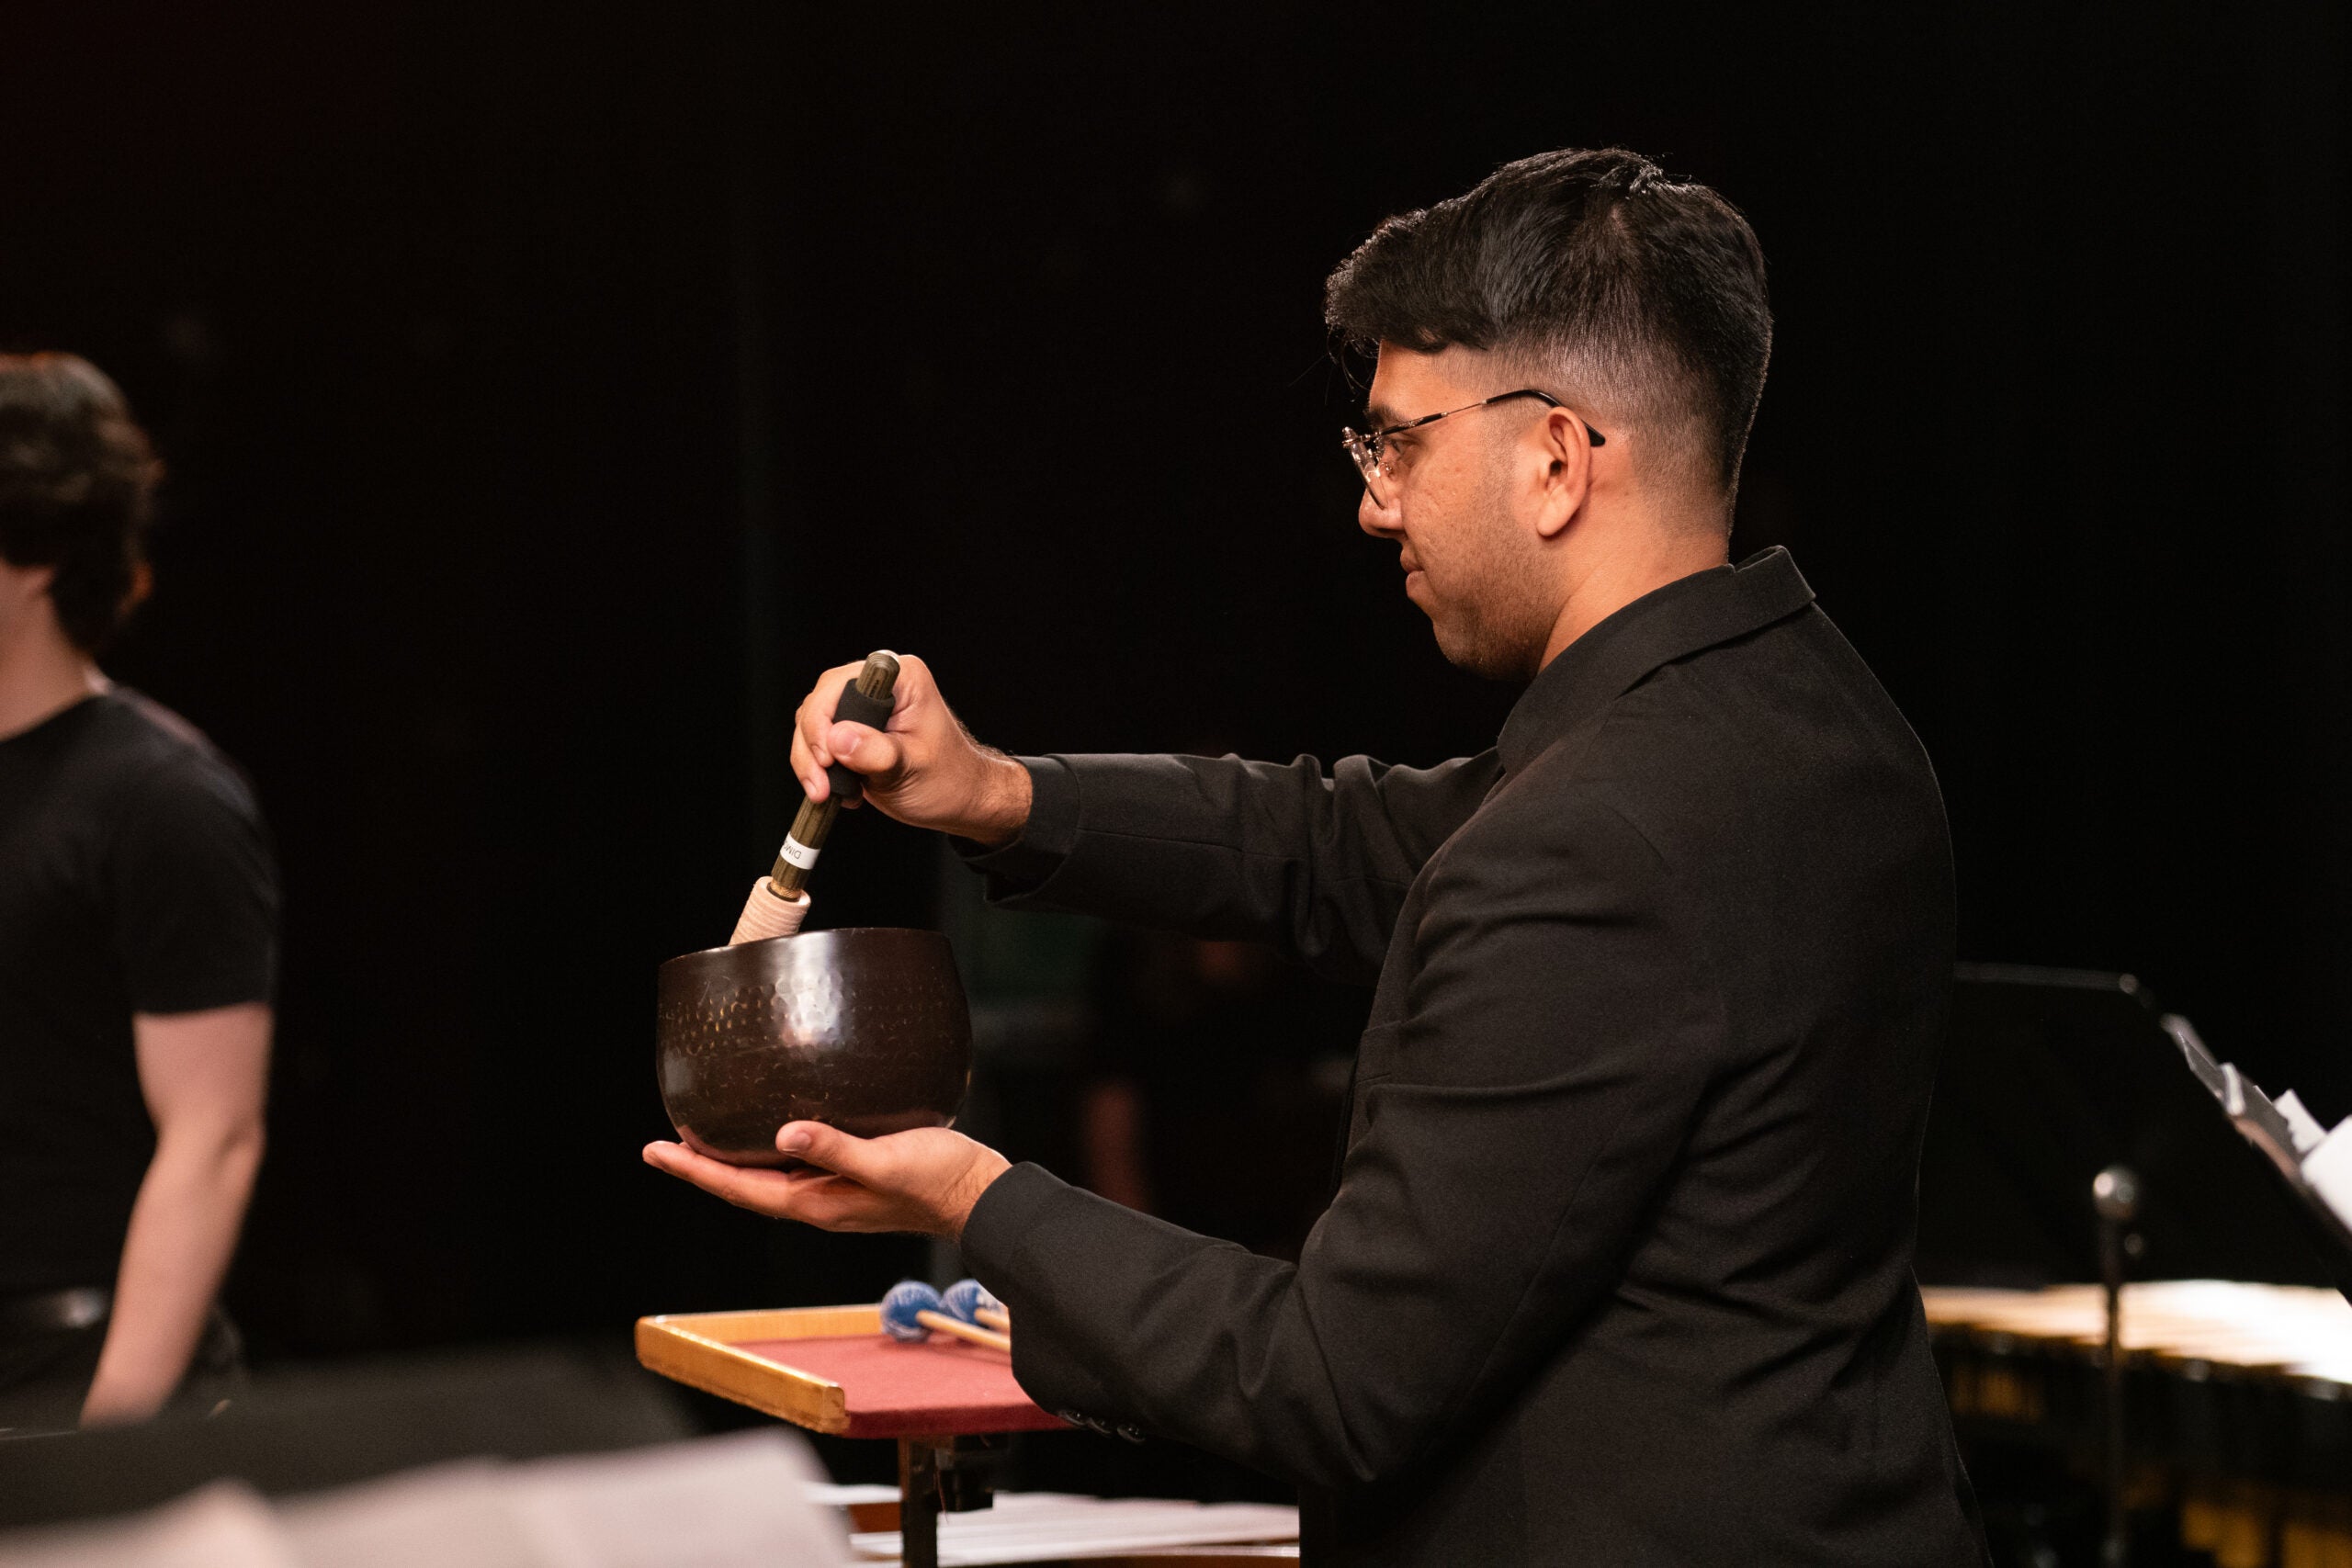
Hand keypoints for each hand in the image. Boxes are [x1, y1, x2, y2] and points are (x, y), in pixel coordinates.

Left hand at [643, 1122, 1010, 1239]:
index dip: (695, 1170)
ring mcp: (835, 1195)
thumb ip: (837, 1149)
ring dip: (731, 1163)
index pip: (740, 1187)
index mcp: (816, 1203)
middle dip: (701, 1168)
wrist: (980, 1195)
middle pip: (744, 1187)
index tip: (654, 1151)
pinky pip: (795, 1169)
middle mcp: (818, 1203)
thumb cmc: (939, 1180)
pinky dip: (769, 1153)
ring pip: (768, 1179)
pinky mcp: (854, 1180)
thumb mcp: (887, 1162)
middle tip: (661, 1146)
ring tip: (701, 1140)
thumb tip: (784, 1133)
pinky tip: (773, 1133)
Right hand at [790, 653, 1031, 844]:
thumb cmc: (949, 779)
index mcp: (902, 679)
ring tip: (828, 792)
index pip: (842, 685)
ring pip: (811, 723)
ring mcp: (864, 705)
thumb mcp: (912, 768)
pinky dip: (816, 767)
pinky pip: (818, 740)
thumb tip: (837, 739)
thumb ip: (876, 753)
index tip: (828, 757)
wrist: (958, 798)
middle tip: (822, 785)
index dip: (825, 719)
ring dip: (810, 761)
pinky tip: (835, 789)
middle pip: (820, 703)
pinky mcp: (853, 727)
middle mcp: (879, 684)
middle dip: (813, 747)